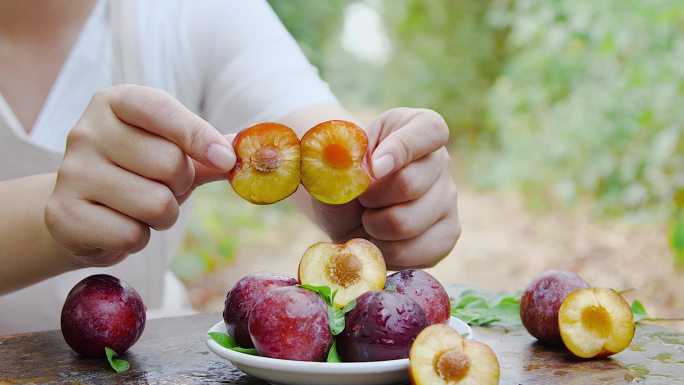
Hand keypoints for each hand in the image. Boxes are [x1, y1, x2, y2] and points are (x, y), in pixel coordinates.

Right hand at [45, 85, 234, 266]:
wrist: (79, 211)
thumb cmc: (135, 173)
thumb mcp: (170, 152)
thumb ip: (208, 149)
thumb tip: (247, 149)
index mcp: (115, 103)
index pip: (161, 109)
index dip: (199, 135)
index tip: (226, 160)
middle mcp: (86, 131)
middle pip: (169, 162)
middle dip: (181, 185)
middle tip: (163, 187)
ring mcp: (71, 172)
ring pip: (155, 204)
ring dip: (163, 216)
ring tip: (141, 208)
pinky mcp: (63, 214)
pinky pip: (131, 235)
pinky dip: (138, 238)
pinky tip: (119, 225)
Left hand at [312, 108, 460, 268]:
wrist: (348, 208)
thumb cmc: (345, 177)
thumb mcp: (337, 162)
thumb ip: (345, 165)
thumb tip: (368, 172)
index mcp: (418, 127)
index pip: (429, 130)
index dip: (400, 149)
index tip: (373, 167)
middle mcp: (441, 161)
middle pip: (409, 184)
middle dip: (370, 198)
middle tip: (360, 198)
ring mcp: (448, 199)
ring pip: (406, 223)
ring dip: (373, 227)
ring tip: (368, 218)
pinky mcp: (447, 234)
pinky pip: (414, 252)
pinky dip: (385, 251)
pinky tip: (379, 239)